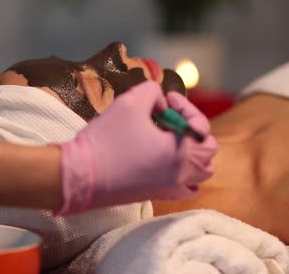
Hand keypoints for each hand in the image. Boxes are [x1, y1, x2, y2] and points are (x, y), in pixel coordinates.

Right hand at [56, 81, 216, 214]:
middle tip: (169, 121)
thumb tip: (160, 103)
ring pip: (198, 174)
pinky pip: (182, 187)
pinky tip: (159, 159)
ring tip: (168, 141)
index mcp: (182, 153)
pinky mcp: (154, 196)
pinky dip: (180, 172)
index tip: (166, 101)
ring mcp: (169, 189)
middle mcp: (182, 175)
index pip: (201, 127)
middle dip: (192, 131)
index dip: (186, 108)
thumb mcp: (131, 101)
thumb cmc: (107, 138)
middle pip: (207, 153)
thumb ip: (152, 92)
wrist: (81, 175)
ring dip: (190, 154)